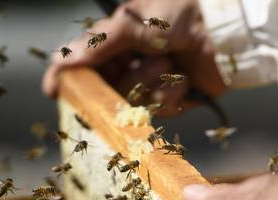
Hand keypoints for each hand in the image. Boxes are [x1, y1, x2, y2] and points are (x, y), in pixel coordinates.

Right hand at [42, 0, 226, 115]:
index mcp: (118, 40)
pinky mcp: (174, 98)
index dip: (66, 77)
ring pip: (132, 102)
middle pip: (105, 89)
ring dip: (150, 81)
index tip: (53, 90)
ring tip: (169, 60)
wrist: (225, 27)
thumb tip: (61, 61)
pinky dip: (171, 92)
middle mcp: (131, 62)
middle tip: (135, 70)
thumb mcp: (133, 21)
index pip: (83, 63)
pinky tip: (184, 78)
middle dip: (121, 81)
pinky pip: (159, 109)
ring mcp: (152, 82)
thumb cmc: (179, 12)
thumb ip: (98, 44)